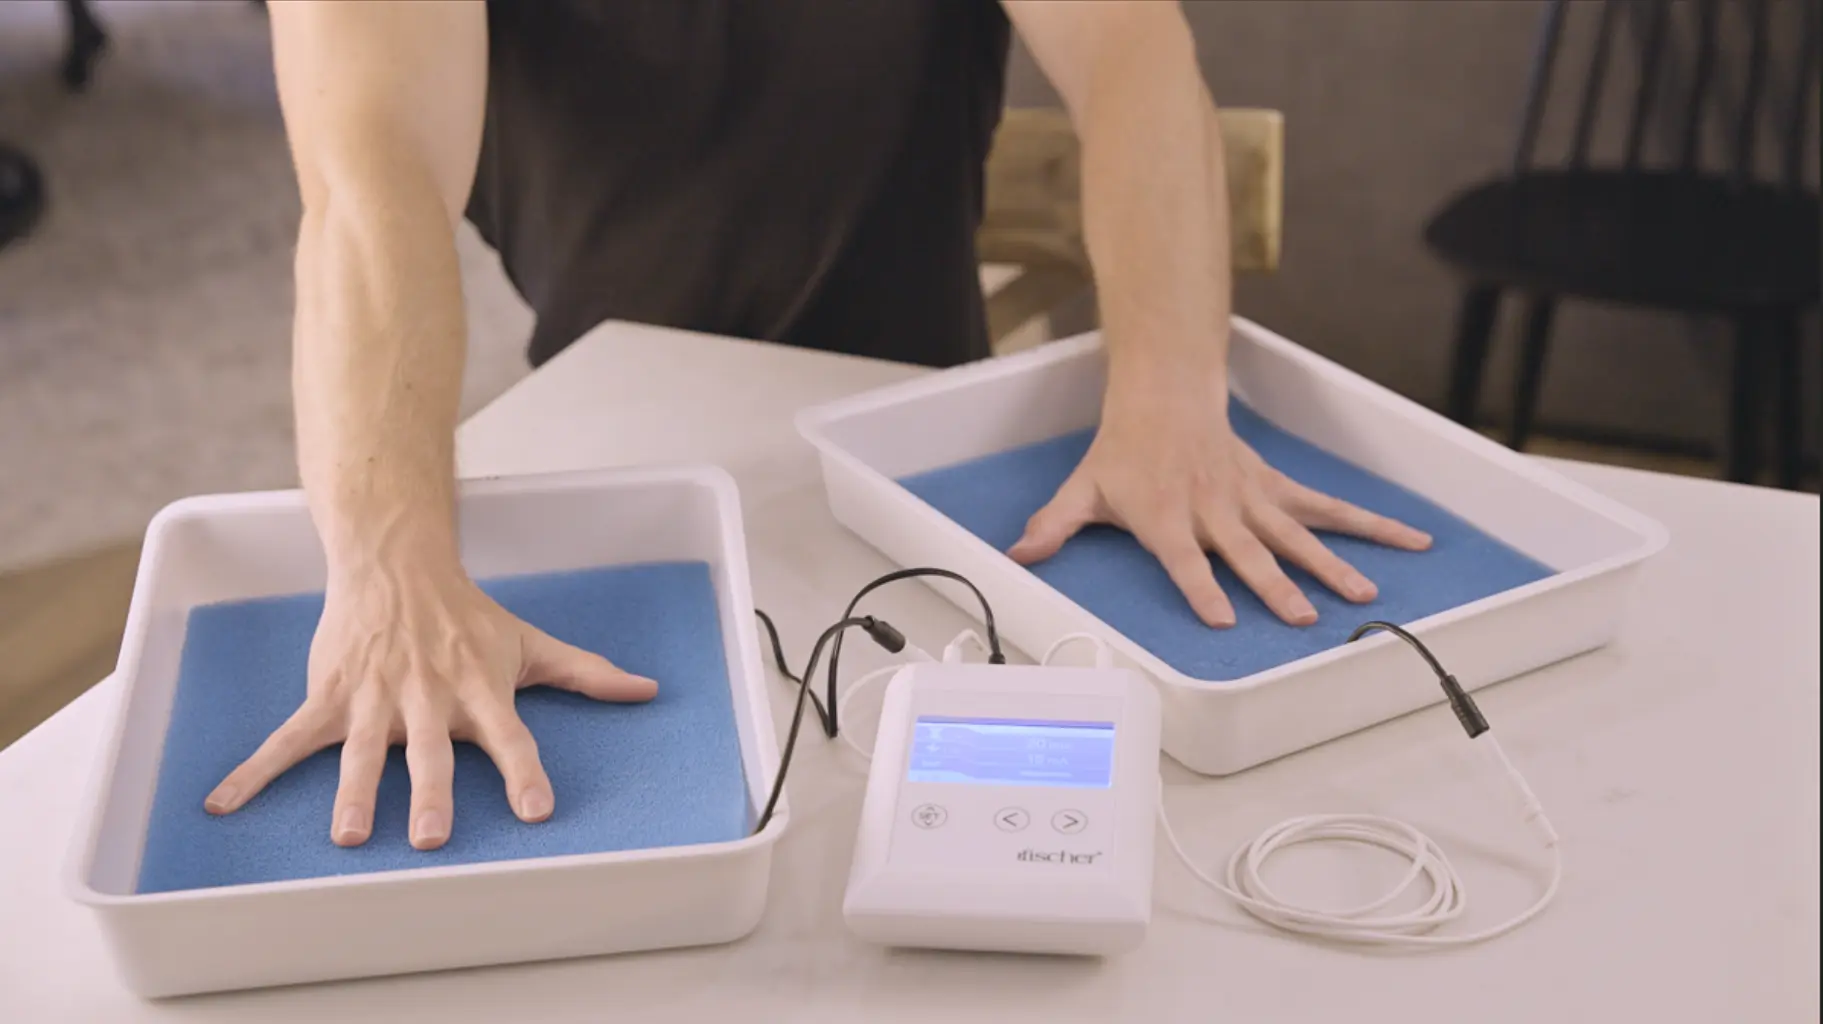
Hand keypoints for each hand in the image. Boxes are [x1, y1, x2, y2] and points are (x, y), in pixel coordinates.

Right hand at [203, 561, 657, 848]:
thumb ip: (586, 674)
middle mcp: (428, 698)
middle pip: (430, 753)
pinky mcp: (329, 694)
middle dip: (427, 792)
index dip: (524, 773)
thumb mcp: (530, 643)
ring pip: (361, 752)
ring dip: (352, 793)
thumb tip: (646, 691)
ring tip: (348, 836)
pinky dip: (253, 772)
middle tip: (428, 838)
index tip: (536, 811)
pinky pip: (288, 739)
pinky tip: (224, 804)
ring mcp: (374, 698)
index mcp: (479, 691)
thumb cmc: (468, 615)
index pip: (510, 738)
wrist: (397, 562)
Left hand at [1009, 382, 1430, 627]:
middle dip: (1276, 586)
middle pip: (1249, 553)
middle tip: (1302, 619)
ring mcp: (1251, 499)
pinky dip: (1369, 524)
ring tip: (1364, 596)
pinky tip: (1408, 540)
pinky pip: (1326, 508)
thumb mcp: (1082, 491)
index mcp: (1167, 518)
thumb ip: (1053, 528)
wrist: (1164, 395)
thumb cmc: (1123, 453)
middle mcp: (1214, 511)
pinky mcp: (1276, 488)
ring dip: (1332, 565)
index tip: (1223, 616)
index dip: (1202, 587)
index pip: (1185, 559)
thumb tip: (1017, 556)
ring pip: (1298, 535)